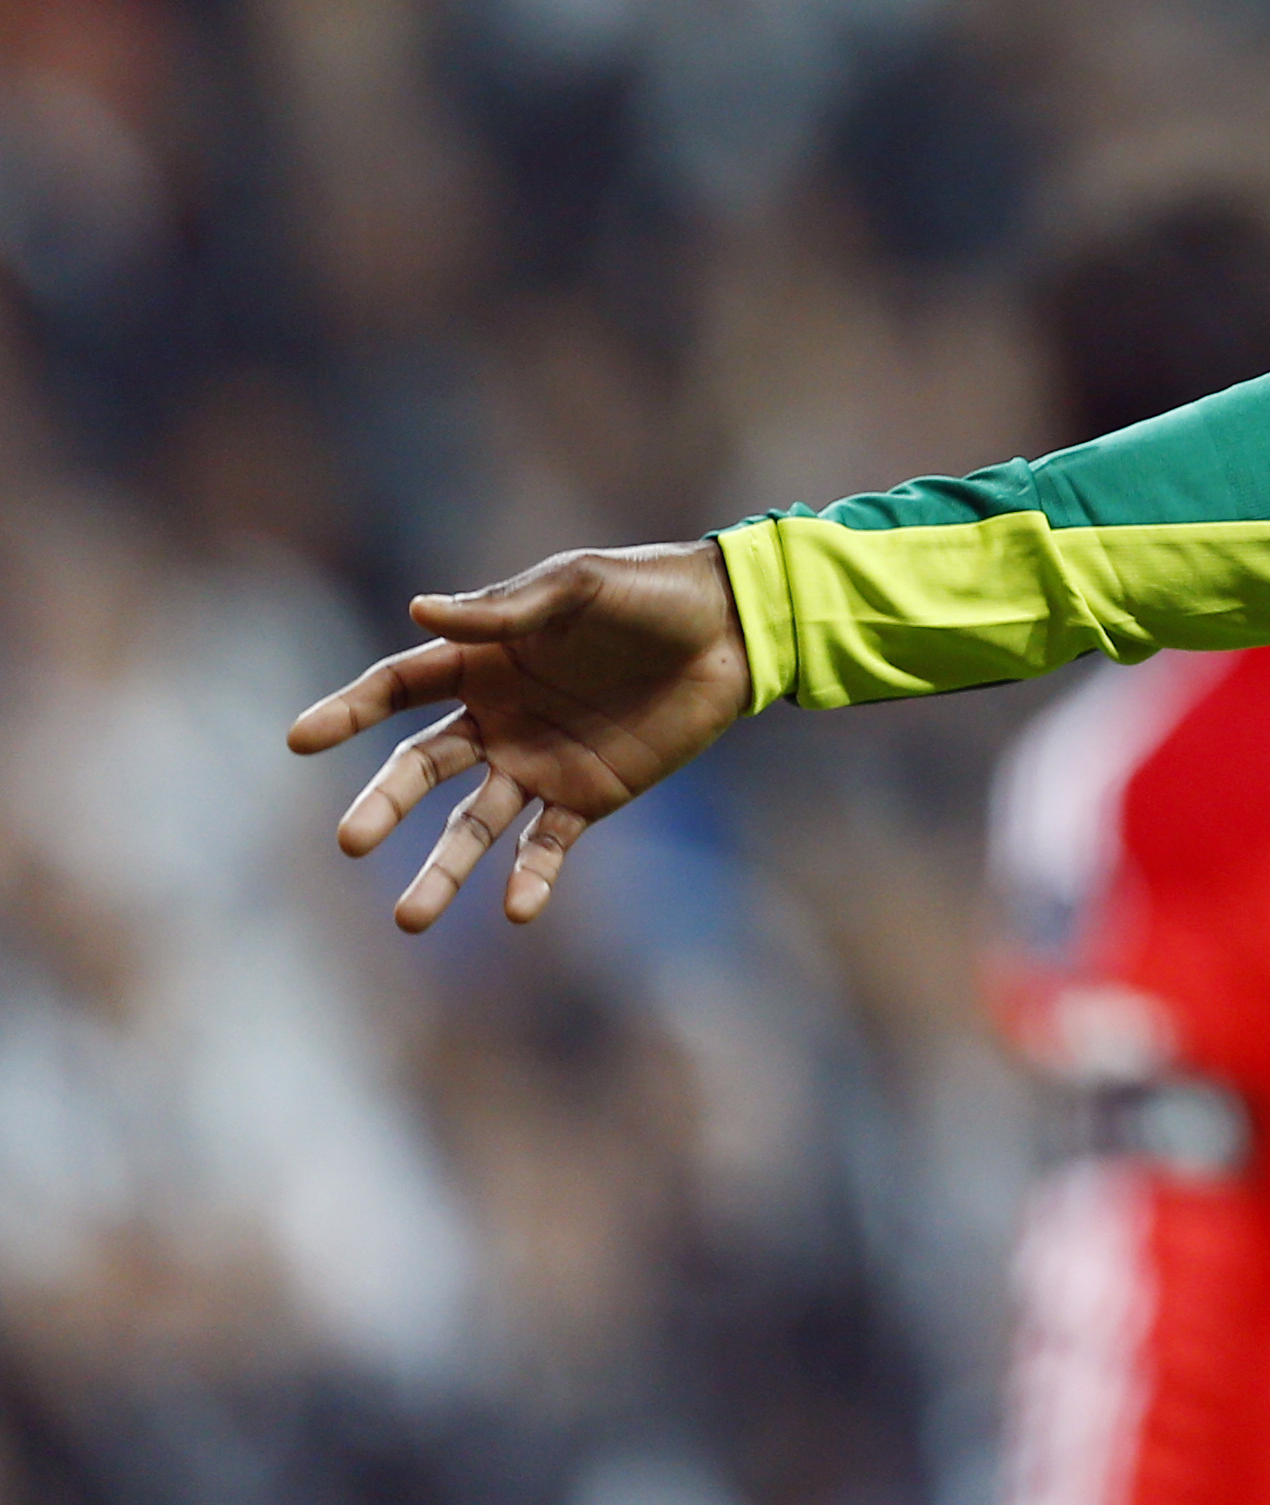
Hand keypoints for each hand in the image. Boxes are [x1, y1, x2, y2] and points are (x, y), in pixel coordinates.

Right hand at [285, 541, 752, 931]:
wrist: (733, 629)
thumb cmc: (650, 593)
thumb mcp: (578, 585)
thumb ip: (505, 610)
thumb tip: (420, 611)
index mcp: (482, 661)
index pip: (396, 688)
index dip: (348, 711)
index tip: (301, 739)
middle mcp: (496, 719)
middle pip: (422, 769)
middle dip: (384, 805)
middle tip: (351, 842)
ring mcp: (539, 762)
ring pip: (473, 824)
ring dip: (444, 869)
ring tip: (411, 918)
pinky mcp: (588, 796)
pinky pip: (547, 846)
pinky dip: (530, 878)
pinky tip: (517, 909)